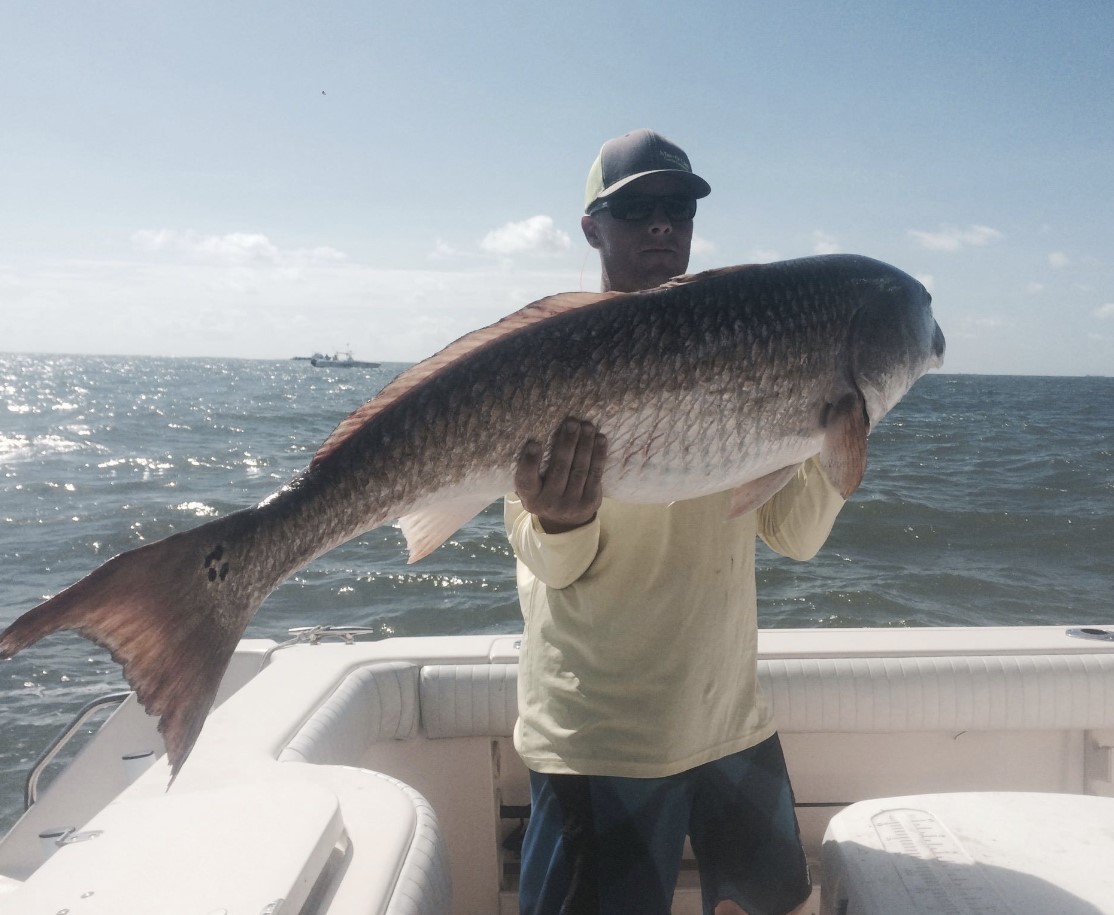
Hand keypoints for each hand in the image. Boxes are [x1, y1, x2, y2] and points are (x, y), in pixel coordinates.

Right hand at [514, 418, 606, 533]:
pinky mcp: (590, 501)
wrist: (564, 522)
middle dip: (567, 444)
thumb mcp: (531, 488)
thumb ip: (530, 469)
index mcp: (531, 498)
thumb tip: (534, 433)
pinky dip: (598, 455)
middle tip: (571, 423)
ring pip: (579, 470)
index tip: (534, 444)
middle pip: (559, 470)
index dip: (529, 463)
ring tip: (587, 426)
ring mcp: (571, 504)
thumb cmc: (543, 493)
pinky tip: (600, 439)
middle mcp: (549, 503)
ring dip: (585, 445)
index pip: (526, 481)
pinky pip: (595, 475)